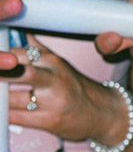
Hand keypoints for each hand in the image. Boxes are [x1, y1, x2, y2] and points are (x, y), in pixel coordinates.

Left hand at [4, 43, 127, 145]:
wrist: (103, 114)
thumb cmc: (75, 88)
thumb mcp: (59, 64)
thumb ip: (35, 49)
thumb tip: (15, 31)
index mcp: (53, 61)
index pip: (17, 53)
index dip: (1, 58)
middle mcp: (53, 78)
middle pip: (15, 71)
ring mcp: (52, 101)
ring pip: (10, 97)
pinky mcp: (49, 121)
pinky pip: (15, 117)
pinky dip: (3, 114)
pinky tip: (3, 109)